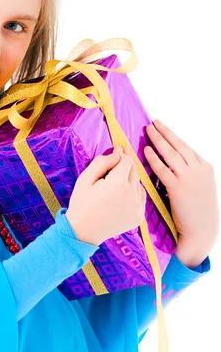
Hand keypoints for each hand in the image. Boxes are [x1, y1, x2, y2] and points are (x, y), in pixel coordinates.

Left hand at [143, 119, 218, 261]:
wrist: (201, 230)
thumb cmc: (199, 211)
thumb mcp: (202, 187)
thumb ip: (192, 173)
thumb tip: (176, 163)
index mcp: (206, 168)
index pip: (187, 148)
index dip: (173, 137)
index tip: (164, 128)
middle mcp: (198, 170)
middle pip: (179, 145)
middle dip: (165, 132)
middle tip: (154, 122)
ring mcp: (188, 178)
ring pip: (170, 153)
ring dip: (158, 139)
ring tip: (148, 130)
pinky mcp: (177, 188)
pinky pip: (162, 169)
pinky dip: (154, 158)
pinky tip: (146, 150)